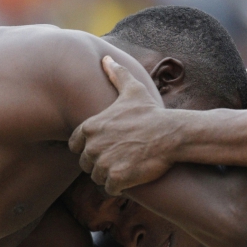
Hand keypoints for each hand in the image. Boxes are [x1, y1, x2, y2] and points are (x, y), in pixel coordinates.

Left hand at [69, 56, 176, 195]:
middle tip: (121, 157)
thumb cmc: (151, 112)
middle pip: (86, 164)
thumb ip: (116, 75)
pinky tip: (131, 177)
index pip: (75, 146)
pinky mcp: (116, 178)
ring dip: (109, 176)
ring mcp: (103, 163)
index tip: (107, 147)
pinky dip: (119, 186)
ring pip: (97, 177)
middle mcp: (92, 145)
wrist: (171, 134)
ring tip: (127, 167)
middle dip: (100, 163)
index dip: (90, 148)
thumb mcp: (132, 90)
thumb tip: (106, 58)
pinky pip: (109, 188)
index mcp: (89, 127)